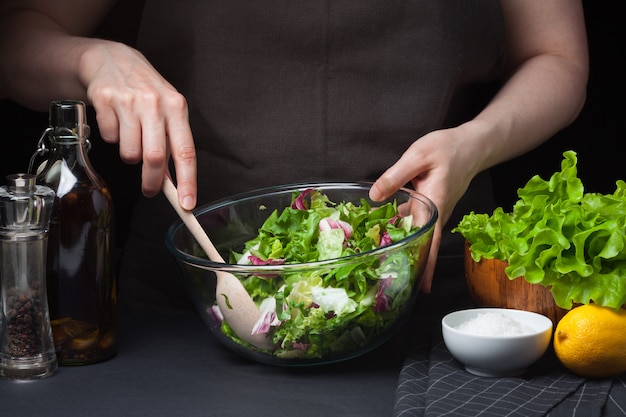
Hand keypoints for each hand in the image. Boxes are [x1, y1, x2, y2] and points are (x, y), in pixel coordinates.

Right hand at [79, 41, 196, 208]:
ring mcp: (127, 101)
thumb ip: (172, 142)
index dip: (187, 181)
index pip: (186, 151)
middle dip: (153, 181)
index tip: (187, 204)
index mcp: (176, 107)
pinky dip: (113, 139)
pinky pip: (109, 139)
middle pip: (155, 157)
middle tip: (151, 191)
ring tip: (131, 139)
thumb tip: (175, 182)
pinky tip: (116, 122)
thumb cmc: (146, 92)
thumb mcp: (167, 110)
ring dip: (130, 156)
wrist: (112, 59)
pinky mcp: (103, 100)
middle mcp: (154, 103)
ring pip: (129, 153)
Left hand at [369, 125, 481, 291]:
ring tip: (379, 258)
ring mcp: (434, 210)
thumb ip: (395, 176)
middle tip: (392, 281)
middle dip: (411, 263)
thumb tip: (374, 197)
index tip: (421, 285)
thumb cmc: (449, 148)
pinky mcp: (429, 204)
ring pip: (416, 232)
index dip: (426, 264)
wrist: (472, 144)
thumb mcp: (418, 155)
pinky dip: (398, 226)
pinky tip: (381, 225)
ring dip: (402, 245)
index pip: (430, 240)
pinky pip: (412, 220)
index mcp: (435, 203)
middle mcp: (436, 212)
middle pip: (423, 243)